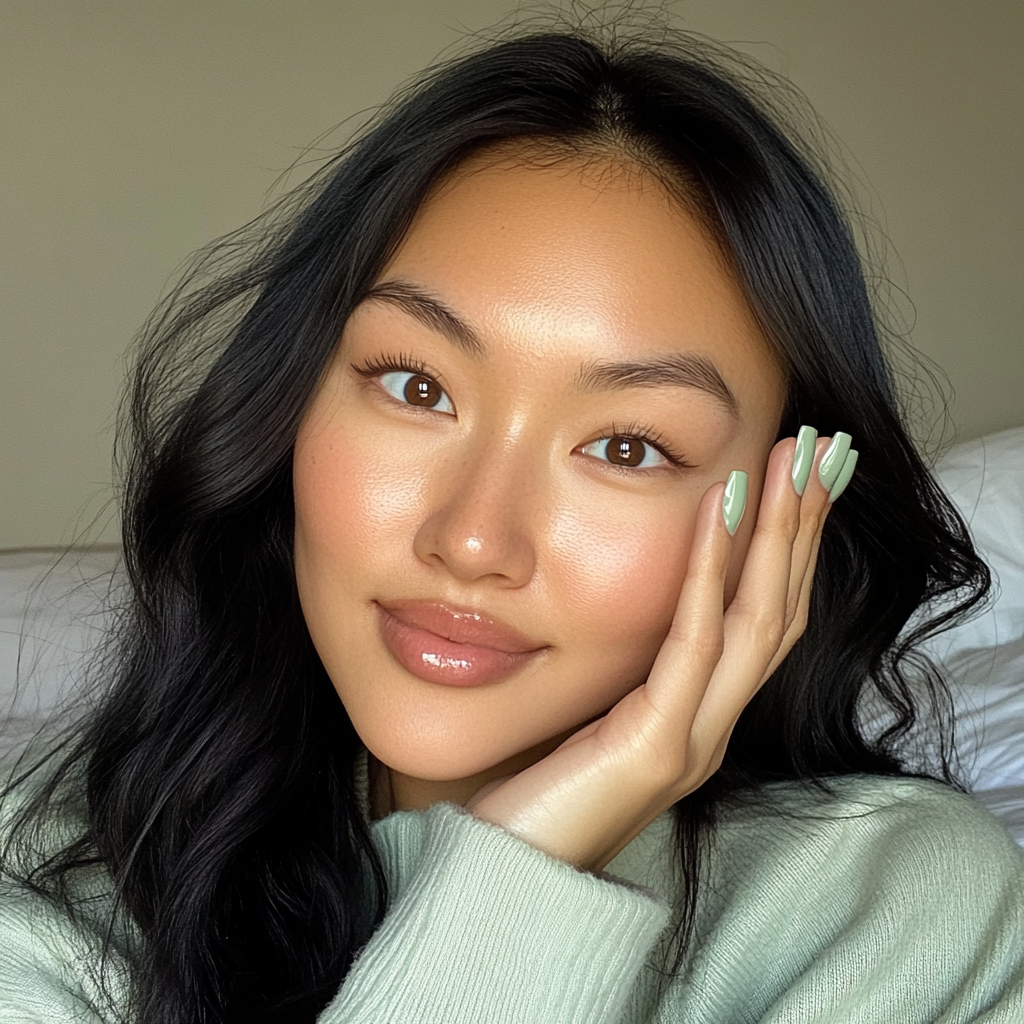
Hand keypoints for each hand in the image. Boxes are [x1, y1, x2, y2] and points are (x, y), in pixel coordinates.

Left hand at [468, 430, 853, 872]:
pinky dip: (711, 569)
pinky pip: (694, 642)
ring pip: (758, 620)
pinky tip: (719, 507)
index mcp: (695, 717)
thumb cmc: (531, 792)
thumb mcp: (586, 711)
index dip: (787, 548)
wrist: (499, 877)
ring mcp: (692, 740)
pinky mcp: (657, 748)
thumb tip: (607, 598)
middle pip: (778, 610)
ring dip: (779, 533)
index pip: (759, 619)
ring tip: (795, 460)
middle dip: (802, 526)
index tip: (797, 477)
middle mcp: (709, 727)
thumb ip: (618, 665)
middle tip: (822, 448)